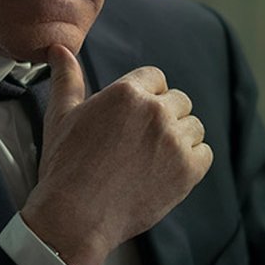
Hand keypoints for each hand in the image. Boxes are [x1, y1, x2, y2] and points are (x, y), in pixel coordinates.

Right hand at [21, 45, 212, 264]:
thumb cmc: (65, 165)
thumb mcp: (61, 115)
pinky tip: (166, 171)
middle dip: (164, 116)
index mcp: (127, 92)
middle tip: (140, 142)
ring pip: (194, 127)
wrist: (76, 215)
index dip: (146, 95)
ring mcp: (174, 142)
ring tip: (153, 158)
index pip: (156, 77)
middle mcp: (155, 111)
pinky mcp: (187, 171)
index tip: (134, 117)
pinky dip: (191, 162)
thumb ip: (67, 78)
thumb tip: (59, 49)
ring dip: (179, 139)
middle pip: (179, 101)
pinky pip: (204, 154)